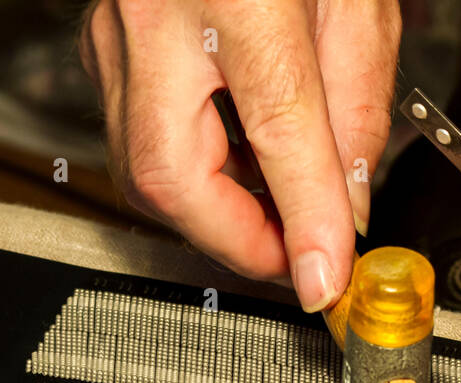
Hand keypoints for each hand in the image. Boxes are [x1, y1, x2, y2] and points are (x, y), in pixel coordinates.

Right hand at [79, 0, 400, 309]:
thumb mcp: (355, 0)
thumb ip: (357, 106)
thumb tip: (348, 201)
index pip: (277, 127)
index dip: (304, 219)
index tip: (325, 277)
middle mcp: (156, 11)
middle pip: (170, 175)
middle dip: (238, 238)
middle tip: (297, 252)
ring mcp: (114, 30)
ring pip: (144, 170)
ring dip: (218, 213)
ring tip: (279, 209)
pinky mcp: (104, 45)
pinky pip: (140, 139)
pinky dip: (196, 175)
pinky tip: (241, 166)